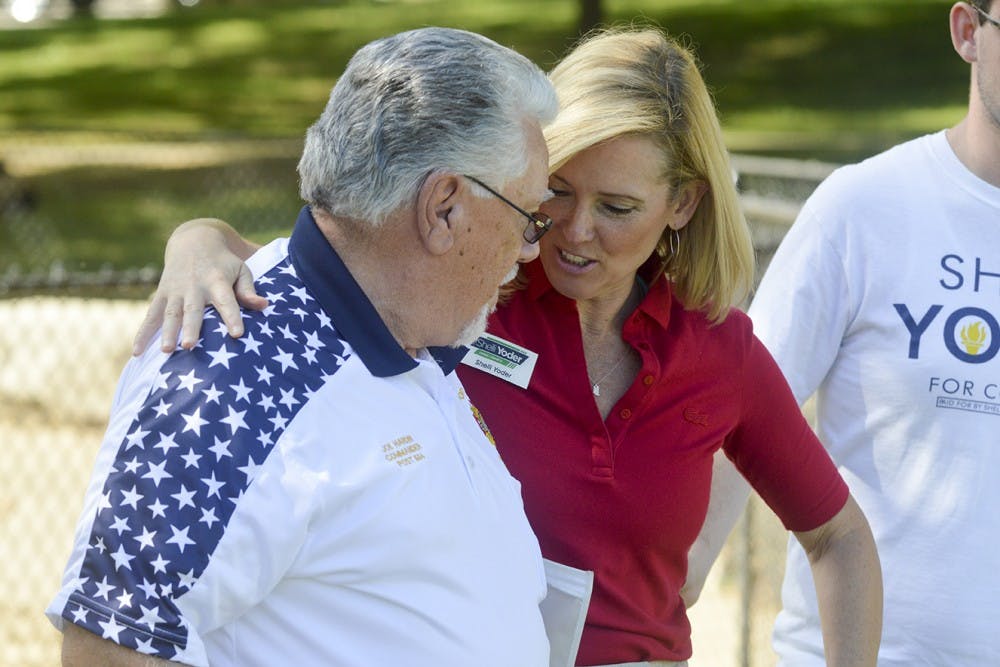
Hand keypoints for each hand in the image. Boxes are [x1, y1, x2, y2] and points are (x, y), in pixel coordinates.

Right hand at [132, 219, 267, 354]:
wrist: (194, 240)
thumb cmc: (224, 263)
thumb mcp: (241, 269)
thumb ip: (248, 289)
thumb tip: (264, 305)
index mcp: (217, 281)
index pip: (226, 301)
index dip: (232, 317)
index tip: (237, 333)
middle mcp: (194, 287)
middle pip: (192, 310)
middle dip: (191, 327)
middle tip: (190, 346)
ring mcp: (175, 291)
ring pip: (170, 314)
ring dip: (167, 332)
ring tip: (166, 351)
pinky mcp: (161, 295)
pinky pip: (151, 316)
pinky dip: (143, 333)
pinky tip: (137, 352)